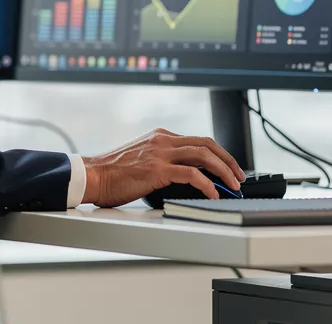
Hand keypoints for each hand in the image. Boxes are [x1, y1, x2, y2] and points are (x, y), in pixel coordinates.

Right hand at [81, 128, 244, 206]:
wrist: (92, 176)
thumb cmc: (112, 174)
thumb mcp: (142, 160)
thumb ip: (161, 161)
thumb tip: (186, 177)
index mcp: (160, 137)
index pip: (198, 140)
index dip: (218, 153)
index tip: (229, 167)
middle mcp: (163, 141)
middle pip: (207, 144)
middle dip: (228, 160)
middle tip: (239, 176)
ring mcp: (160, 153)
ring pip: (204, 155)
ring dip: (224, 170)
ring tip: (233, 185)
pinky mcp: (157, 169)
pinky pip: (191, 174)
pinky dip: (207, 184)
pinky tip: (213, 193)